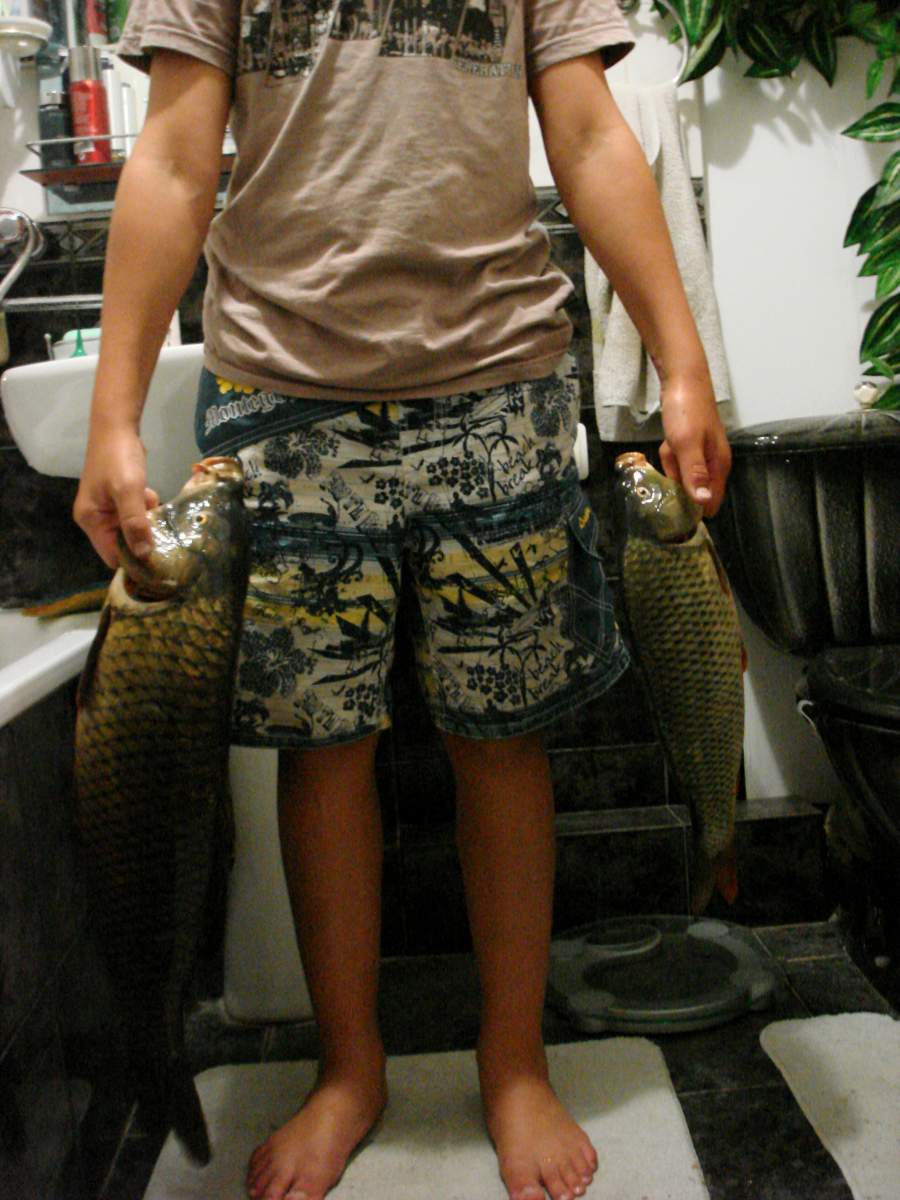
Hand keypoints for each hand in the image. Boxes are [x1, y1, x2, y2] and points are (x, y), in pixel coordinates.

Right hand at [73, 426, 159, 569]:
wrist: (116, 426)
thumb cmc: (118, 458)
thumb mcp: (128, 490)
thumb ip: (135, 523)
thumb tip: (144, 555)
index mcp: (91, 520)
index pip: (112, 556)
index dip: (133, 560)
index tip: (159, 559)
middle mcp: (96, 518)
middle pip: (123, 544)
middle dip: (143, 537)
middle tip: (163, 530)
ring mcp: (107, 508)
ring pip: (132, 528)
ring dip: (147, 521)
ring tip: (155, 507)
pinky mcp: (119, 498)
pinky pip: (136, 514)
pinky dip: (146, 508)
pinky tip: (151, 494)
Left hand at [659, 377, 731, 516]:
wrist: (683, 378)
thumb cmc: (686, 410)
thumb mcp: (686, 443)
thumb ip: (694, 472)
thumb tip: (703, 501)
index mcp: (718, 464)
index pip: (711, 500)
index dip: (695, 510)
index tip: (675, 515)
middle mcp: (714, 461)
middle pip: (696, 488)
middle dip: (679, 484)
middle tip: (669, 472)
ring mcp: (702, 451)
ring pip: (683, 473)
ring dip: (672, 465)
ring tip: (669, 449)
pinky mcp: (691, 443)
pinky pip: (677, 458)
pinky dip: (669, 454)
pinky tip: (667, 443)